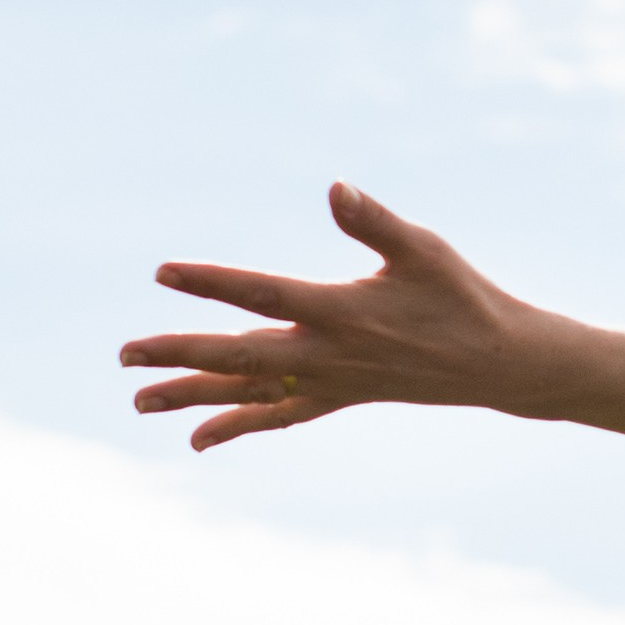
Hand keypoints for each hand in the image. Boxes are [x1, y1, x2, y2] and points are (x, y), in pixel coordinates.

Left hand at [120, 184, 624, 448]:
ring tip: (140, 402)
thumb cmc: (462, 296)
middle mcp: (328, 355)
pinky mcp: (340, 397)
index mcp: (341, 311)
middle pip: (240, 356)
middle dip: (180, 354)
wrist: (500, 364)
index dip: (211, 283)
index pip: (262, 293)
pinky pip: (279, 416)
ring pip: (251, 393)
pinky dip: (238, 424)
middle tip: (125, 355)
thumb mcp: (423, 248)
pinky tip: (199, 437)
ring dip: (194, 396)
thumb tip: (335, 187)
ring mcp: (331, 383)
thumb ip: (374, 220)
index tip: (163, 273)